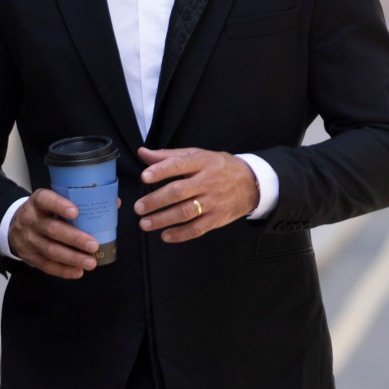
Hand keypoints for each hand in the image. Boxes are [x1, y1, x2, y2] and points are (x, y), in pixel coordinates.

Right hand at [9, 189, 101, 278]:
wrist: (14, 227)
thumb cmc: (45, 211)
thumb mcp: (54, 201)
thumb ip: (80, 201)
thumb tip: (114, 202)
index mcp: (37, 201)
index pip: (45, 199)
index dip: (59, 205)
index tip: (76, 212)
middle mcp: (30, 219)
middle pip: (52, 229)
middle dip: (74, 238)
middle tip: (94, 245)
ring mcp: (28, 239)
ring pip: (50, 250)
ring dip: (72, 258)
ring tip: (91, 262)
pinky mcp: (29, 256)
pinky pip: (46, 265)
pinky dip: (63, 270)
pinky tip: (78, 271)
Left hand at [134, 146, 259, 242]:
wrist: (250, 183)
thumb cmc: (218, 167)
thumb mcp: (197, 155)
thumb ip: (168, 156)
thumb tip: (142, 153)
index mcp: (201, 162)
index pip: (179, 165)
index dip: (161, 170)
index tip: (145, 176)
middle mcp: (207, 181)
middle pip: (179, 191)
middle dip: (156, 200)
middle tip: (138, 207)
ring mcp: (213, 201)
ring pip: (186, 212)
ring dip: (163, 219)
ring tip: (145, 223)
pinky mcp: (217, 218)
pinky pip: (197, 228)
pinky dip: (180, 234)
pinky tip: (165, 236)